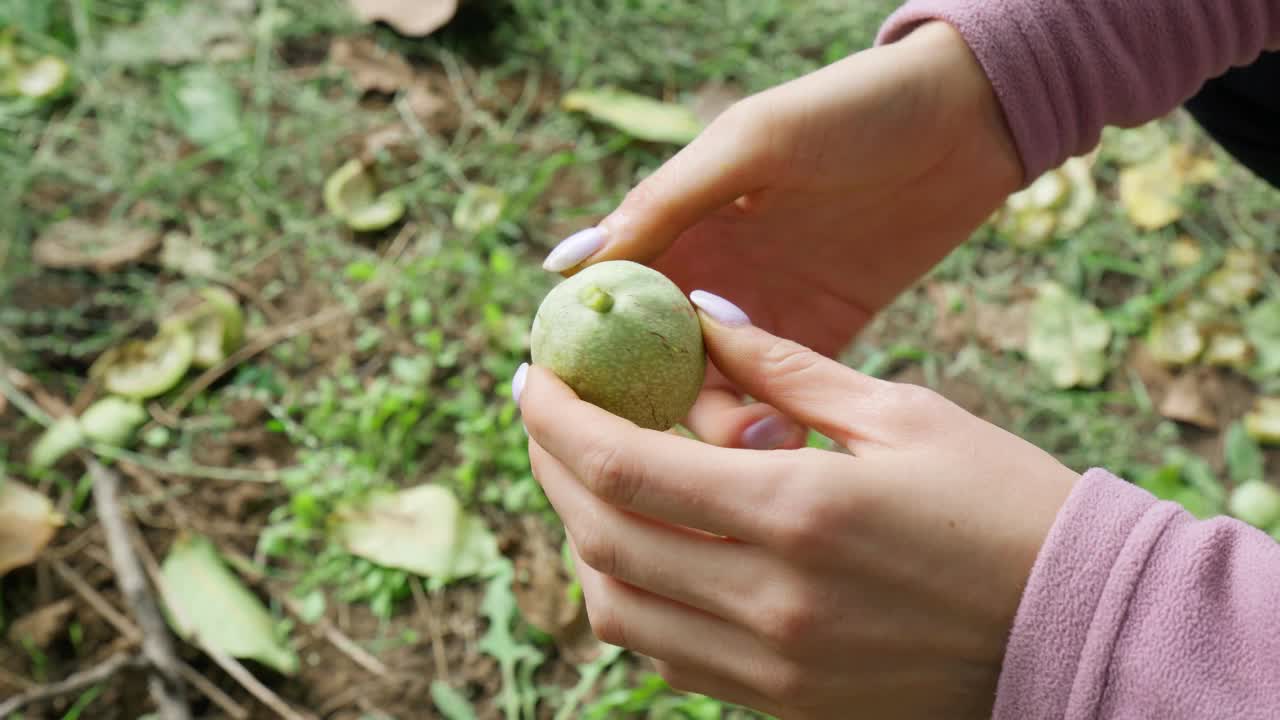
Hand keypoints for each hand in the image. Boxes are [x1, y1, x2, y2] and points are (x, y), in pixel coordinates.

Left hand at [513, 294, 1078, 719]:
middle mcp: (769, 602)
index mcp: (797, 512)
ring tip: (590, 477)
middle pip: (601, 538)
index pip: (624, 467)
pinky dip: (632, 594)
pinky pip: (666, 654)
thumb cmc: (1001, 503)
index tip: (532, 377)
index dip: (557, 418)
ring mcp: (771, 667)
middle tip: (548, 416)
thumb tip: (697, 325)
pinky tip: (646, 544)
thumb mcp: (899, 414)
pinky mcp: (782, 703)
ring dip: (583, 538)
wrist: (1077, 626)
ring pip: (618, 610)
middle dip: (553, 469)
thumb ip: (782, 371)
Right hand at [539, 21, 1022, 451]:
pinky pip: (775, 393)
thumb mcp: (751, 143)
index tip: (587, 407)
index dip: (586, 353)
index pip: (605, 299)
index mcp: (673, 224)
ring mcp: (759, 308)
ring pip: (710, 389)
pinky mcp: (816, 333)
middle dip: (663, 404)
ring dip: (722, 423)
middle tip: (706, 427)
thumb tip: (568, 265)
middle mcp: (705, 272)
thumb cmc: (849, 110)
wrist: (962, 121)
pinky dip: (772, 421)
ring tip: (766, 436)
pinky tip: (791, 440)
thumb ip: (666, 204)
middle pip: (651, 360)